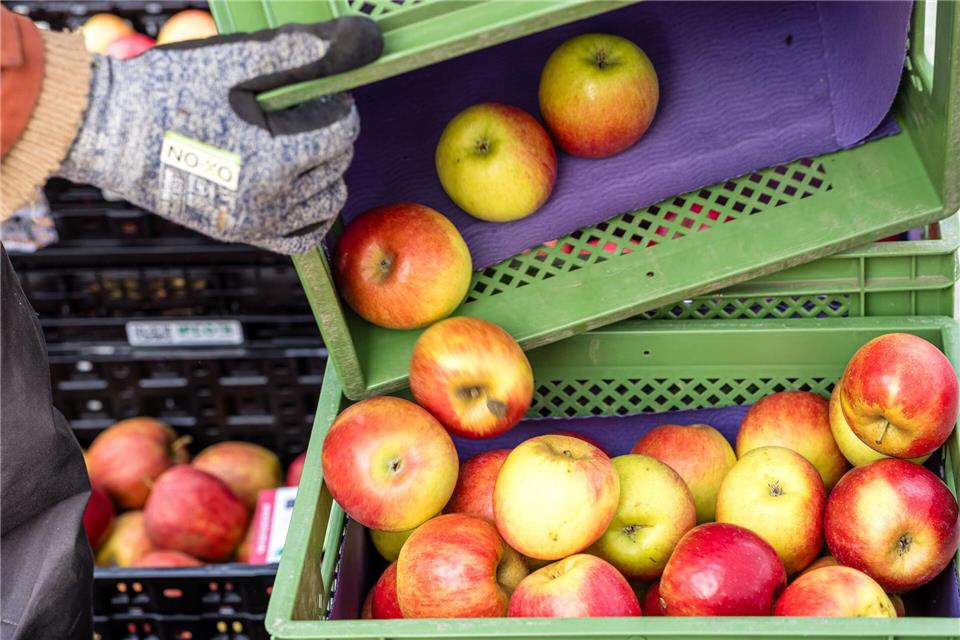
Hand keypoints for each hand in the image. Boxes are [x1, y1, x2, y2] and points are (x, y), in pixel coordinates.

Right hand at [57, 19, 381, 253]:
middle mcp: (271, 200)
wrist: (110, 131)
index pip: (343, 131)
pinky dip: (312, 214)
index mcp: (275, 157)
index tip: (316, 91)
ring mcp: (256, 223)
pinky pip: (301, 238)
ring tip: (297, 144)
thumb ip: (308, 51)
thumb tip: (368, 39)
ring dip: (325, 171)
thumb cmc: (171, 89)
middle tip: (300, 112)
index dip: (337, 104)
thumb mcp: (239, 60)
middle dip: (330, 134)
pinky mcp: (241, 233)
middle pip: (337, 164)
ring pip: (326, 201)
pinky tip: (302, 187)